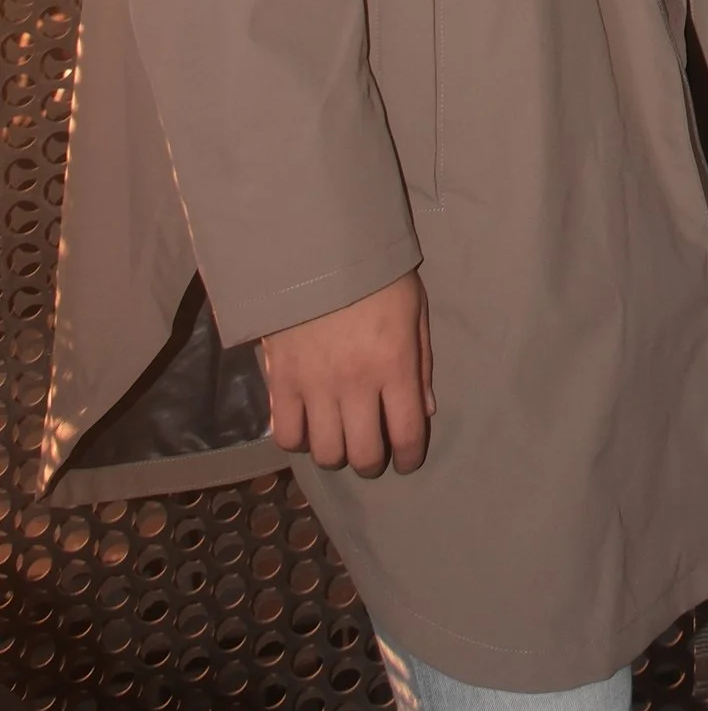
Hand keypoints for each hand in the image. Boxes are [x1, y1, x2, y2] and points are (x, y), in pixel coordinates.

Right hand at [259, 273, 432, 477]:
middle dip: (372, 463)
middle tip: (372, 452)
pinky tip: (308, 425)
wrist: (316, 247)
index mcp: (395, 365)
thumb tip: (424, 411)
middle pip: (363, 455)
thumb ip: (421, 362)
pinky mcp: (280, 381)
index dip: (409, 458)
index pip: (407, 434)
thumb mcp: (414, 309)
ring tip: (340, 439)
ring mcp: (315, 385)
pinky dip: (298, 439)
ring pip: (324, 452)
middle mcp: (356, 384)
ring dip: (336, 453)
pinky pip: (286, 434)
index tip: (407, 461)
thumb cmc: (375, 274)